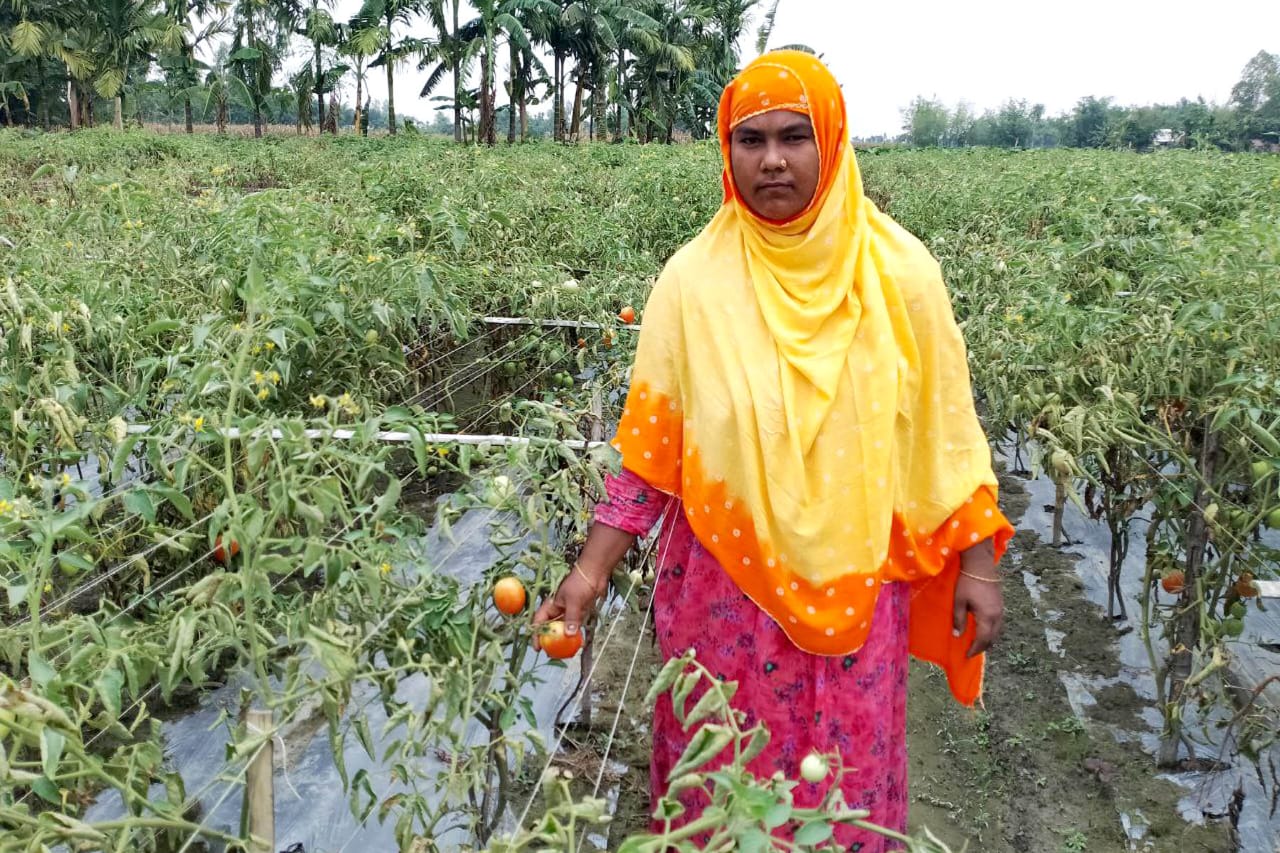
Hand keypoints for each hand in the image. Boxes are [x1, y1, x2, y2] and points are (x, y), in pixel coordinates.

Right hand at [532, 565, 606, 647]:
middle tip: (551, 654)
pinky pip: (575, 627)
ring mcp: (568, 612)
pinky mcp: (579, 613)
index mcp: (551, 605)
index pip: (539, 622)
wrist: (594, 573)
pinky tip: (579, 643)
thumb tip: (569, 635)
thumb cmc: (580, 583)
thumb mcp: (574, 600)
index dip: (536, 635)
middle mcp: (558, 610)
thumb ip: (571, 618)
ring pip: (563, 629)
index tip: (537, 648)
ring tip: (565, 653)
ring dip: (563, 640)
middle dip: (549, 641)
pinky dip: (576, 635)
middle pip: (550, 628)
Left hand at [953, 540, 1002, 657]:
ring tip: (978, 642)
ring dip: (988, 639)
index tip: (967, 655)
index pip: (983, 640)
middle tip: (972, 651)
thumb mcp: (959, 602)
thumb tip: (957, 636)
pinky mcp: (1001, 604)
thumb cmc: (967, 583)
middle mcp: (997, 616)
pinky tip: (984, 629)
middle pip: (992, 638)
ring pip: (998, 631)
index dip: (975, 649)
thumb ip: (959, 620)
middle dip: (983, 647)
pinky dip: (992, 631)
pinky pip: (998, 623)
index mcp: (987, 617)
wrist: (980, 565)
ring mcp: (1001, 610)